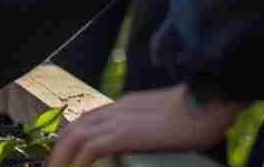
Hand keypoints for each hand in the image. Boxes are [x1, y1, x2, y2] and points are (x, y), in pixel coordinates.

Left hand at [45, 85, 243, 166]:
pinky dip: (78, 161)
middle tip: (53, 165)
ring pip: (76, 136)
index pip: (88, 119)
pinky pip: (91, 148)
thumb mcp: (165, 120)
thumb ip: (147, 127)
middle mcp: (117, 109)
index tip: (64, 152)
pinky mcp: (125, 134)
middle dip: (60, 147)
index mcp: (125, 104)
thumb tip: (145, 139)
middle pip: (76, 125)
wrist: (210, 103)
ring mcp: (120, 119)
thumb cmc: (199, 114)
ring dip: (62, 156)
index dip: (71, 136)